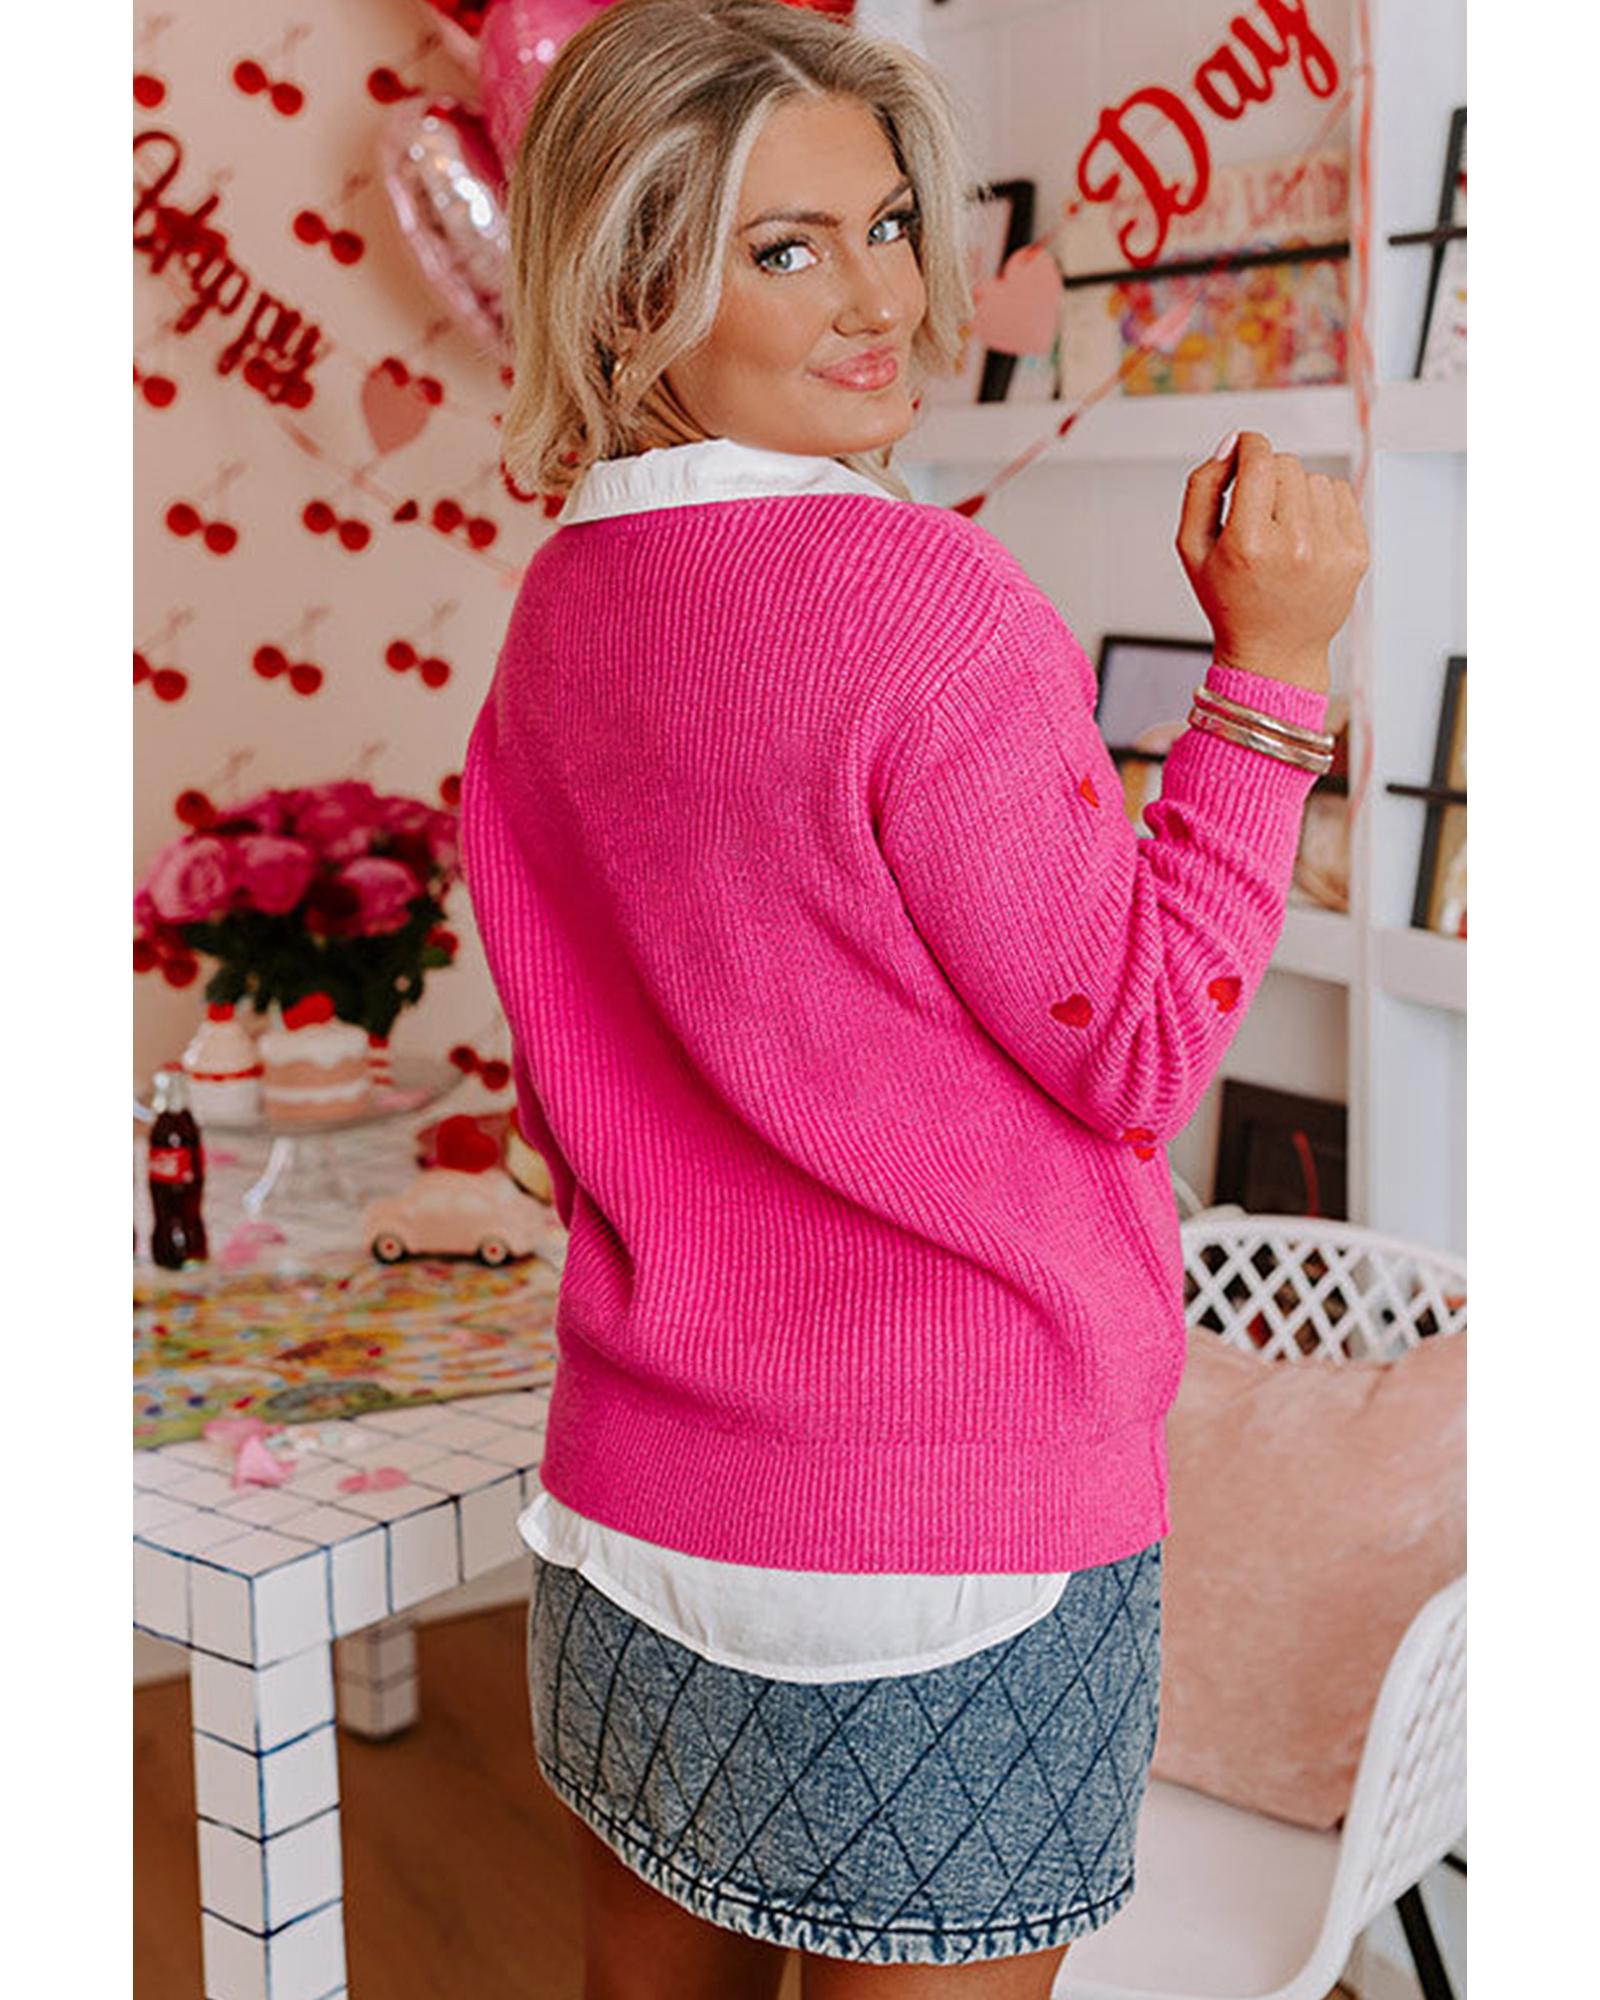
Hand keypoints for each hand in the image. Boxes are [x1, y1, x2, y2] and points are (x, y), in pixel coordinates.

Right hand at [1176, 431, 1369, 690]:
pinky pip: (1341, 495)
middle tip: (1257, 509)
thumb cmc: (1230, 601)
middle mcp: (1294, 546)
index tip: (1243, 451)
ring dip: (1295, 493)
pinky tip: (1305, 535)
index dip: (1248, 446)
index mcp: (1249, 544)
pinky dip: (1321, 506)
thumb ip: (1202, 487)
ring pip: (1314, 479)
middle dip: (1268, 476)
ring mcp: (1330, 551)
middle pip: (1287, 465)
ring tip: (1282, 530)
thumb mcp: (1192, 548)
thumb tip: (1233, 443)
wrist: (1273, 653)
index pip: (1259, 460)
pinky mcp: (1356, 554)